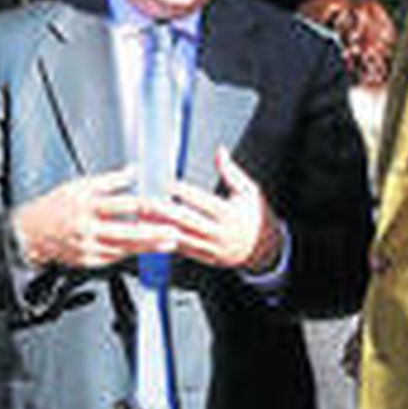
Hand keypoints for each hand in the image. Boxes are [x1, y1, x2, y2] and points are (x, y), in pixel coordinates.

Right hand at [10, 167, 175, 268]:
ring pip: (124, 249)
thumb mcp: (79, 185)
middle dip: (153, 234)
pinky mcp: (87, 261)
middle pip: (127, 232)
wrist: (29, 233)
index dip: (146, 207)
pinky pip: (114, 258)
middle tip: (174, 233)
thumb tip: (133, 170)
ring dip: (148, 247)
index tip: (164, 206)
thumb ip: (110, 180)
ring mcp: (87, 247)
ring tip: (168, 244)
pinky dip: (132, 254)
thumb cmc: (54, 206)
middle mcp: (87, 228)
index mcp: (87, 204)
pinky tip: (146, 251)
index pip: (123, 205)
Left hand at [148, 148, 284, 271]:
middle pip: (187, 220)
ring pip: (181, 236)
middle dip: (164, 210)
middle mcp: (219, 233)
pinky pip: (182, 249)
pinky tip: (152, 230)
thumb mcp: (249, 191)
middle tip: (146, 200)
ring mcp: (211, 247)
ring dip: (160, 226)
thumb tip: (220, 150)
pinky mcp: (205, 257)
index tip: (166, 182)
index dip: (183, 191)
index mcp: (230, 214)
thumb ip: (231, 172)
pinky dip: (166, 239)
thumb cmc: (255, 216)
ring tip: (143, 215)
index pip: (202, 201)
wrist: (264, 250)